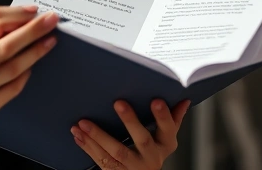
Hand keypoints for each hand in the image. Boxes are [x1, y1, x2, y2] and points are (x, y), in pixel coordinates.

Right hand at [0, 6, 58, 145]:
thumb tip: (12, 20)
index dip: (16, 15)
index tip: (33, 11)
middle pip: (7, 44)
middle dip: (33, 30)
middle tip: (51, 20)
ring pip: (14, 67)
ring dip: (36, 51)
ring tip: (50, 41)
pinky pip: (13, 88)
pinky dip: (25, 75)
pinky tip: (32, 66)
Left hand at [71, 98, 190, 169]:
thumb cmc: (153, 151)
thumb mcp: (165, 138)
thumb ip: (172, 119)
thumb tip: (183, 99)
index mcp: (165, 144)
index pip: (168, 128)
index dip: (163, 116)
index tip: (156, 100)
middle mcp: (152, 157)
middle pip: (142, 139)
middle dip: (130, 121)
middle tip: (119, 102)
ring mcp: (134, 168)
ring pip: (116, 153)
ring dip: (98, 136)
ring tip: (83, 122)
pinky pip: (101, 161)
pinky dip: (88, 147)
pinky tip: (78, 135)